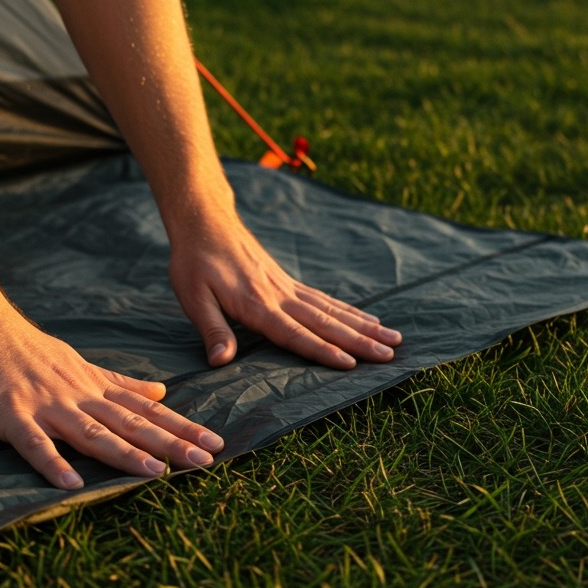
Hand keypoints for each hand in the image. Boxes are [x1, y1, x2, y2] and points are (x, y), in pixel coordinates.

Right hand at [0, 303, 222, 489]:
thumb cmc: (25, 347)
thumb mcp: (80, 363)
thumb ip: (119, 382)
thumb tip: (161, 392)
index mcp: (94, 386)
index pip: (147, 410)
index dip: (182, 427)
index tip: (216, 443)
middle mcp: (78, 396)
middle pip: (131, 423)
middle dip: (170, 443)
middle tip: (207, 460)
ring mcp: (46, 406)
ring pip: (92, 433)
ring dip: (125, 454)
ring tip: (157, 473)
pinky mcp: (11, 415)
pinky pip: (34, 443)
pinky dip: (53, 463)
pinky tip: (72, 484)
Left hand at [168, 214, 401, 368]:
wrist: (205, 222)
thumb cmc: (194, 263)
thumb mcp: (193, 297)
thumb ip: (212, 329)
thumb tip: (221, 361)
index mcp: (257, 305)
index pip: (294, 333)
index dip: (321, 350)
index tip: (350, 364)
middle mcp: (280, 296)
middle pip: (326, 323)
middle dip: (359, 341)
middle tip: (391, 355)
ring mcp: (288, 288)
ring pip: (333, 311)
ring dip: (365, 327)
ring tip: (394, 340)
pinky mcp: (289, 283)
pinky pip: (326, 300)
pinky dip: (351, 311)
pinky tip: (370, 320)